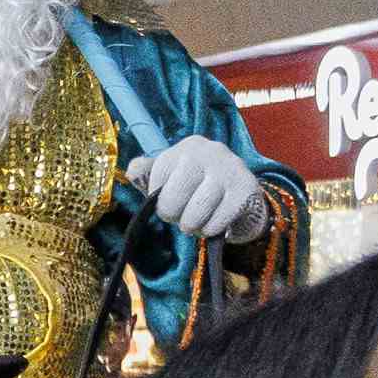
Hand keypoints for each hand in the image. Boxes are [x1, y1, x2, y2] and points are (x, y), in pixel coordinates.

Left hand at [127, 136, 271, 243]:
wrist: (244, 198)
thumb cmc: (199, 188)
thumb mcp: (172, 177)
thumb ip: (146, 174)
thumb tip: (132, 171)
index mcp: (188, 147)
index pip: (156, 177)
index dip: (158, 198)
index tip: (169, 199)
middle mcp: (210, 151)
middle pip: (172, 197)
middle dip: (173, 215)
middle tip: (182, 215)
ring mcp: (230, 169)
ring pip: (194, 214)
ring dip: (193, 226)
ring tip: (198, 220)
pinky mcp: (245, 190)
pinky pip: (216, 223)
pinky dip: (211, 230)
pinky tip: (216, 222)